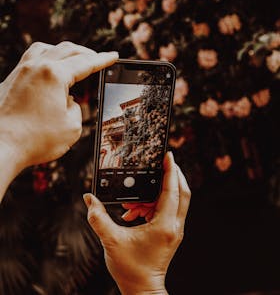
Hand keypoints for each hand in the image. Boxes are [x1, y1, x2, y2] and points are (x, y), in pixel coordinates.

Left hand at [0, 41, 117, 171]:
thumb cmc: (33, 140)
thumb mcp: (71, 127)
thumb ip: (75, 108)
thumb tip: (67, 101)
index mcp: (54, 75)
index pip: (85, 63)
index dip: (103, 60)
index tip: (113, 56)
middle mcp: (36, 67)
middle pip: (67, 49)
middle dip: (86, 53)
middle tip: (97, 59)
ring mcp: (20, 72)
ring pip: (46, 48)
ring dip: (64, 52)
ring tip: (73, 60)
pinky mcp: (10, 81)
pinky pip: (31, 59)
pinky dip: (46, 59)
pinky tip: (49, 70)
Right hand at [83, 152, 190, 294]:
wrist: (142, 290)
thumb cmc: (130, 270)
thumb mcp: (111, 241)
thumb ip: (98, 218)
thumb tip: (89, 199)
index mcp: (164, 225)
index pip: (172, 191)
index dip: (171, 171)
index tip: (168, 156)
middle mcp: (173, 226)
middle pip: (181, 192)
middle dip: (172, 176)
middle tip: (161, 163)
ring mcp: (173, 230)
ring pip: (173, 201)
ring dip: (155, 193)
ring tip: (131, 201)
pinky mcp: (169, 233)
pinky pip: (165, 210)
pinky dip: (151, 205)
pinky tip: (133, 212)